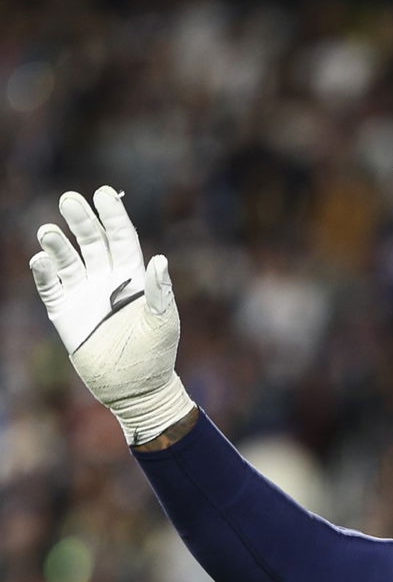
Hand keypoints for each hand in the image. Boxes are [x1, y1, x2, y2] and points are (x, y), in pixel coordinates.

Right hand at [30, 187, 193, 444]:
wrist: (135, 388)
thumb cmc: (156, 354)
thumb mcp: (163, 322)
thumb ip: (160, 291)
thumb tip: (160, 259)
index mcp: (133, 277)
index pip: (121, 239)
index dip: (113, 216)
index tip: (103, 193)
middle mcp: (106, 280)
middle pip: (91, 242)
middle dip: (81, 221)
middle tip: (70, 201)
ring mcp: (83, 295)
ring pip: (67, 260)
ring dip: (57, 244)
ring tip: (48, 231)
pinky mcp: (64, 313)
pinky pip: (50, 287)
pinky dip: (44, 272)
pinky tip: (40, 259)